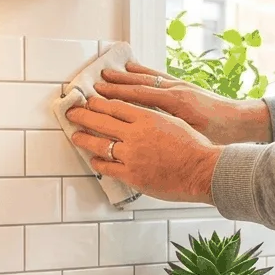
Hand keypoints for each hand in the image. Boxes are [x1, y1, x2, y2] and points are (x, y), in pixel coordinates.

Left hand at [66, 97, 221, 203]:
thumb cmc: (194, 147)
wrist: (203, 170)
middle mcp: (135, 134)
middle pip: (101, 121)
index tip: (88, 100)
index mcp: (147, 118)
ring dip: (84, 138)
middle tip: (71, 112)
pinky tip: (93, 159)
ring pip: (99, 144)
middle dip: (83, 115)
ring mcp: (131, 155)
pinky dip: (98, 162)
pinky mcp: (132, 174)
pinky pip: (108, 167)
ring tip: (75, 135)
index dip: (98, 103)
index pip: (115, 106)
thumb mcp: (173, 121)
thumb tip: (136, 115)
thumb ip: (152, 117)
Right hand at [95, 63, 271, 144]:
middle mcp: (176, 91)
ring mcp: (180, 86)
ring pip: (147, 78)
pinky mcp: (184, 85)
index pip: (139, 97)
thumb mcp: (193, 138)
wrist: (244, 121)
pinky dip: (143, 71)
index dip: (116, 97)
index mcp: (176, 104)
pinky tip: (133, 69)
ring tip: (108, 73)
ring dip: (126, 76)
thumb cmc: (221, 134)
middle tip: (94, 84)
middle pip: (139, 85)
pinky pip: (158, 76)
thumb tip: (142, 139)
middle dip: (115, 85)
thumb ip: (168, 134)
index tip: (97, 97)